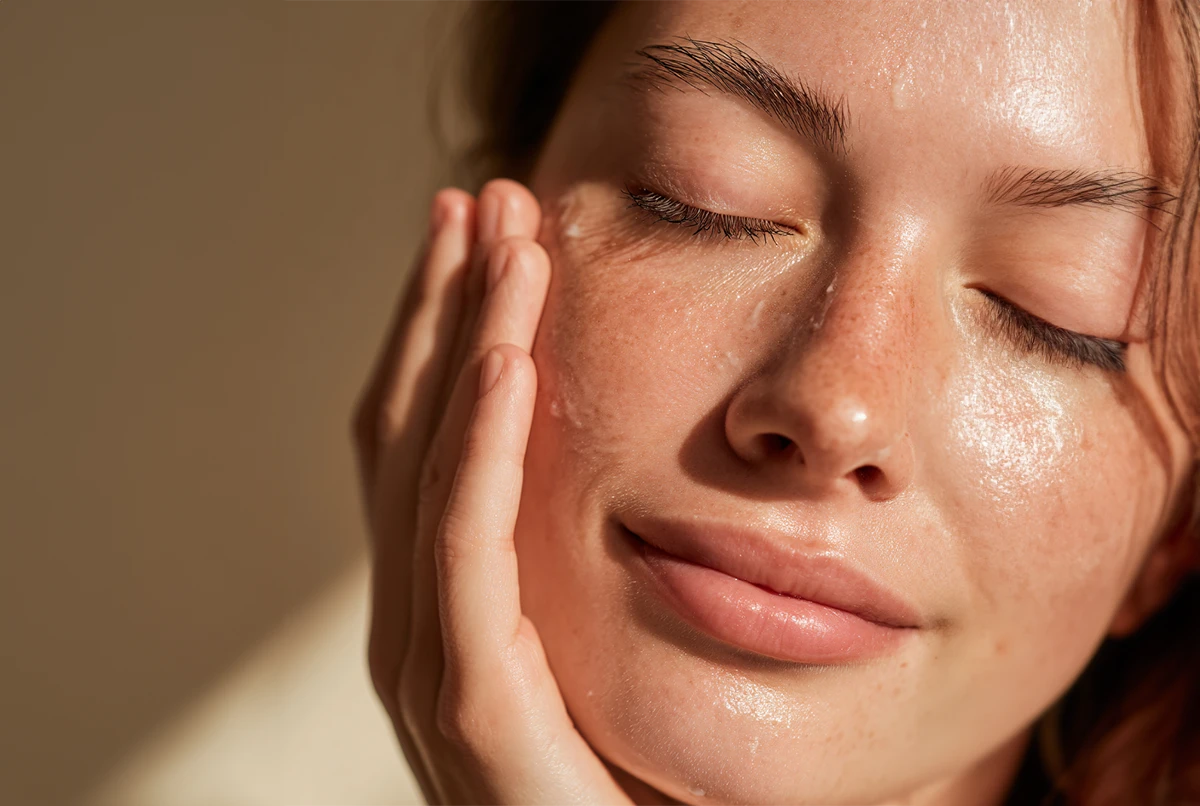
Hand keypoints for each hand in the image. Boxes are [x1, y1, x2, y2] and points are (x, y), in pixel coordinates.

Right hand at [351, 179, 639, 804]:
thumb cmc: (638, 785)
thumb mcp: (612, 642)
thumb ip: (585, 557)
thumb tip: (620, 450)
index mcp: (448, 602)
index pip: (431, 438)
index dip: (450, 331)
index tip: (492, 236)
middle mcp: (418, 623)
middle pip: (412, 433)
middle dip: (444, 309)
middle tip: (484, 200)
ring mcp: (429, 665)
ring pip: (427, 470)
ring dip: (462, 343)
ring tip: (499, 241)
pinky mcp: (469, 706)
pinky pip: (464, 554)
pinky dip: (477, 453)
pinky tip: (507, 363)